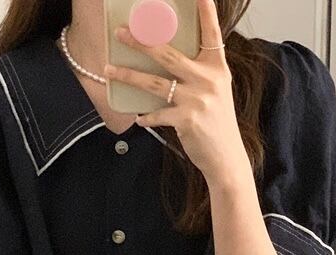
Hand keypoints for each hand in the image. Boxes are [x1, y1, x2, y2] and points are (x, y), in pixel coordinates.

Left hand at [103, 0, 246, 185]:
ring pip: (155, 82)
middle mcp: (208, 80)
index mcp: (217, 69)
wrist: (226, 158)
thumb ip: (199, 73)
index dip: (206, 12)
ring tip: (109, 68)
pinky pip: (157, 113)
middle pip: (169, 54)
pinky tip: (138, 118)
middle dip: (141, 42)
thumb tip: (169, 58)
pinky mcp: (186, 120)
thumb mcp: (216, 92)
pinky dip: (146, 117)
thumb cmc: (217, 123)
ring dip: (129, 75)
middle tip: (121, 32)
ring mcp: (197, 100)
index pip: (212, 34)